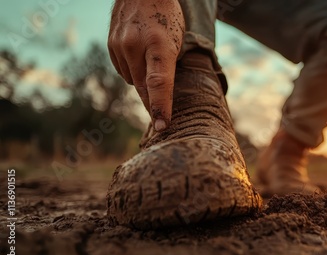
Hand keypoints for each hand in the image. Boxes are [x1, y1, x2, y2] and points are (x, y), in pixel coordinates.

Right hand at [108, 0, 184, 130]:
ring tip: (151, 64)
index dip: (161, 106)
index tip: (162, 126)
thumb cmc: (167, 17)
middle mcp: (136, 44)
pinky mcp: (110, 44)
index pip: (159, 82)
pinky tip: (139, 58)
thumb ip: (167, 67)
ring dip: (142, 82)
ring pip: (132, 80)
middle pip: (143, 87)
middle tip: (162, 119)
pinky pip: (123, 70)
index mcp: (160, 43)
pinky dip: (132, 70)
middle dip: (153, 103)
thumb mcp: (177, 40)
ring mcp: (120, 44)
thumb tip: (158, 96)